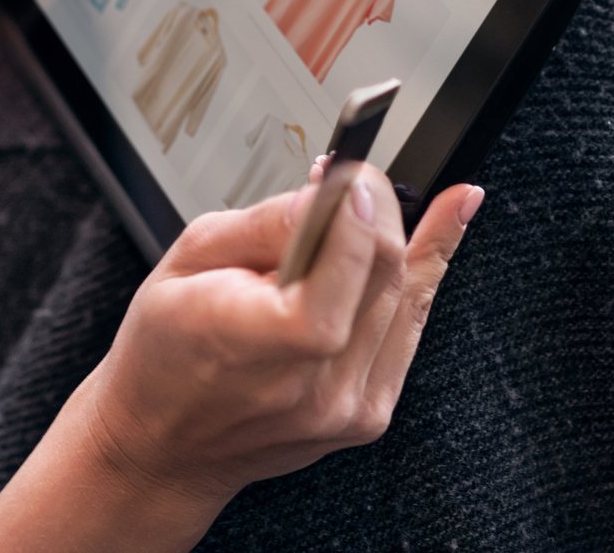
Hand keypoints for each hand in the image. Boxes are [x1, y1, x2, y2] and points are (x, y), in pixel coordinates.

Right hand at [75, 172, 481, 528]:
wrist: (164, 442)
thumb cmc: (164, 351)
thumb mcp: (186, 261)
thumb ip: (266, 224)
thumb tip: (328, 192)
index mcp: (258, 342)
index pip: (343, 265)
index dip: (355, 207)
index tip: (347, 170)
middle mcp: (314, 383)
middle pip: (384, 271)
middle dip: (375, 206)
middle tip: (351, 174)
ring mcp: (347, 405)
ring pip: (407, 293)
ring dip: (395, 233)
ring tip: (375, 191)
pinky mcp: (368, 413)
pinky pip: (410, 327)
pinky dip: (424, 269)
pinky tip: (449, 220)